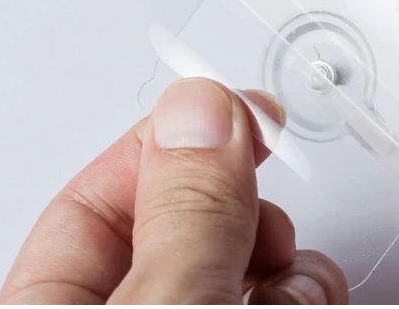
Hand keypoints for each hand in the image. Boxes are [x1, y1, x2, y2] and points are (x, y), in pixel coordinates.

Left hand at [0, 79, 347, 303]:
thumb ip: (186, 216)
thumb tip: (198, 110)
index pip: (89, 206)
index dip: (163, 148)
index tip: (231, 114)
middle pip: (181, 229)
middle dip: (240, 214)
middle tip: (264, 217)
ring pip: (246, 265)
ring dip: (288, 264)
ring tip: (291, 291)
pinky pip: (286, 295)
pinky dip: (307, 291)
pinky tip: (309, 301)